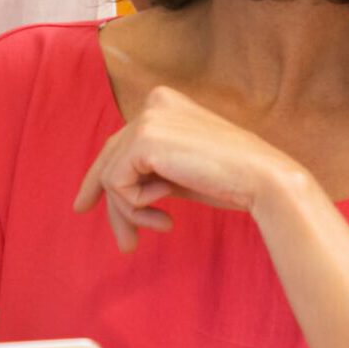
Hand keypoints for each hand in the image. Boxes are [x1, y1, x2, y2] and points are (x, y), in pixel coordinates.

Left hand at [72, 85, 308, 250]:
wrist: (264, 180)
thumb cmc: (231, 180)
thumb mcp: (180, 170)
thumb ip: (148, 170)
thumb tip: (108, 192)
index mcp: (164, 102)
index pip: (120, 145)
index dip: (101, 181)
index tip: (84, 207)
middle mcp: (153, 103)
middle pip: (111, 160)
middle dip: (114, 206)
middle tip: (125, 245)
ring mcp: (147, 119)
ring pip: (110, 175)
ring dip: (130, 212)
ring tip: (159, 227)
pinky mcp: (143, 141)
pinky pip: (116, 184)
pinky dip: (136, 207)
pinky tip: (166, 213)